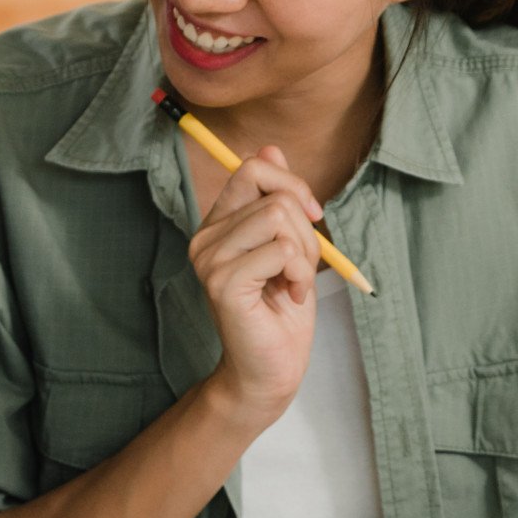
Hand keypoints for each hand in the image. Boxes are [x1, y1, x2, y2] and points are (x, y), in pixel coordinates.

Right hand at [189, 145, 321, 429]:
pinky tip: (289, 297)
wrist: (270, 369)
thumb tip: (271, 148)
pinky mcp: (222, 283)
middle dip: (306, 228)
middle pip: (273, 192)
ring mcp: (209, 259)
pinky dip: (300, 274)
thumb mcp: (289, 246)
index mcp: (219, 223)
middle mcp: (205, 237)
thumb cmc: (281, 311)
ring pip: (279, 218)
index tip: (311, 216)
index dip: (293, 184)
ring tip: (294, 284)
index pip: (253, 167)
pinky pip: (281, 251)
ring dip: (305, 255)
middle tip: (301, 267)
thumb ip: (276, 200)